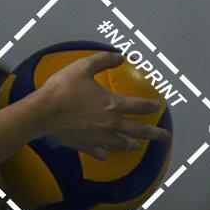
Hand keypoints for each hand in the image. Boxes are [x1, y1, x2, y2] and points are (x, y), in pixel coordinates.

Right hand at [37, 51, 171, 158]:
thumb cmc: (64, 88)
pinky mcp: (87, 146)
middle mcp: (111, 124)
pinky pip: (102, 153)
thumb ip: (104, 60)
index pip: (139, 106)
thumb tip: (120, 56)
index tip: (158, 106)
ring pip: (122, 144)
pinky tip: (106, 151)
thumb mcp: (83, 67)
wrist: (44, 112)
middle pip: (139, 131)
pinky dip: (107, 152)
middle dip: (155, 134)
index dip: (151, 105)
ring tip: (137, 145)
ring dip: (132, 143)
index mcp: (112, 104)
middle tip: (165, 137)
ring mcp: (100, 138)